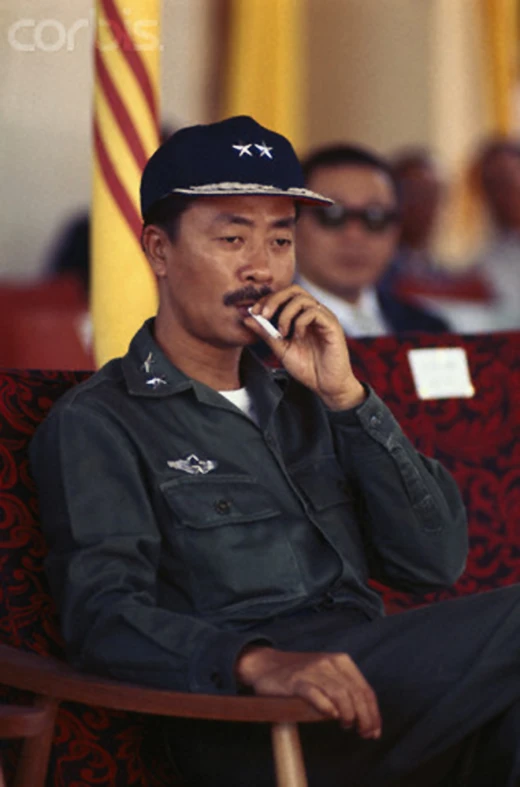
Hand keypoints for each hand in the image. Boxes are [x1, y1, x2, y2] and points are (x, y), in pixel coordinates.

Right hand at [236, 646, 381, 738]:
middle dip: (365, 717)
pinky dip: (326, 707)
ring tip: (347, 726)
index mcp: (340, 661)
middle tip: (365, 734)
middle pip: (356, 693)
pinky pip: (315, 694)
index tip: (375, 730)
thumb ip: (345, 689)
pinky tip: (331, 716)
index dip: (373, 712)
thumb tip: (366, 717)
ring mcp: (312, 671)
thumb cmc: (300, 674)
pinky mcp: (296, 681)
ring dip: (348, 714)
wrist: (265, 664)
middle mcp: (329, 663)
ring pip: (340, 694)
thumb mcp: (327, 674)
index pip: (365, 689)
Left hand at [245, 286, 364, 409]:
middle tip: (263, 315)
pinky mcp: (332, 325)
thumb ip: (266, 333)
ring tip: (282, 333)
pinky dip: (300, 322)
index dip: (268, 300)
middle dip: (274, 299)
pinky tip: (298, 337)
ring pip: (302, 299)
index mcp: (302, 315)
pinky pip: (314, 312)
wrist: (326, 386)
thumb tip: (247, 318)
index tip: (254, 312)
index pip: (284, 295)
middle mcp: (314, 313)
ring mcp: (324, 317)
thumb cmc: (308, 368)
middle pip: (294, 290)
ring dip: (286, 314)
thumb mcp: (281, 349)